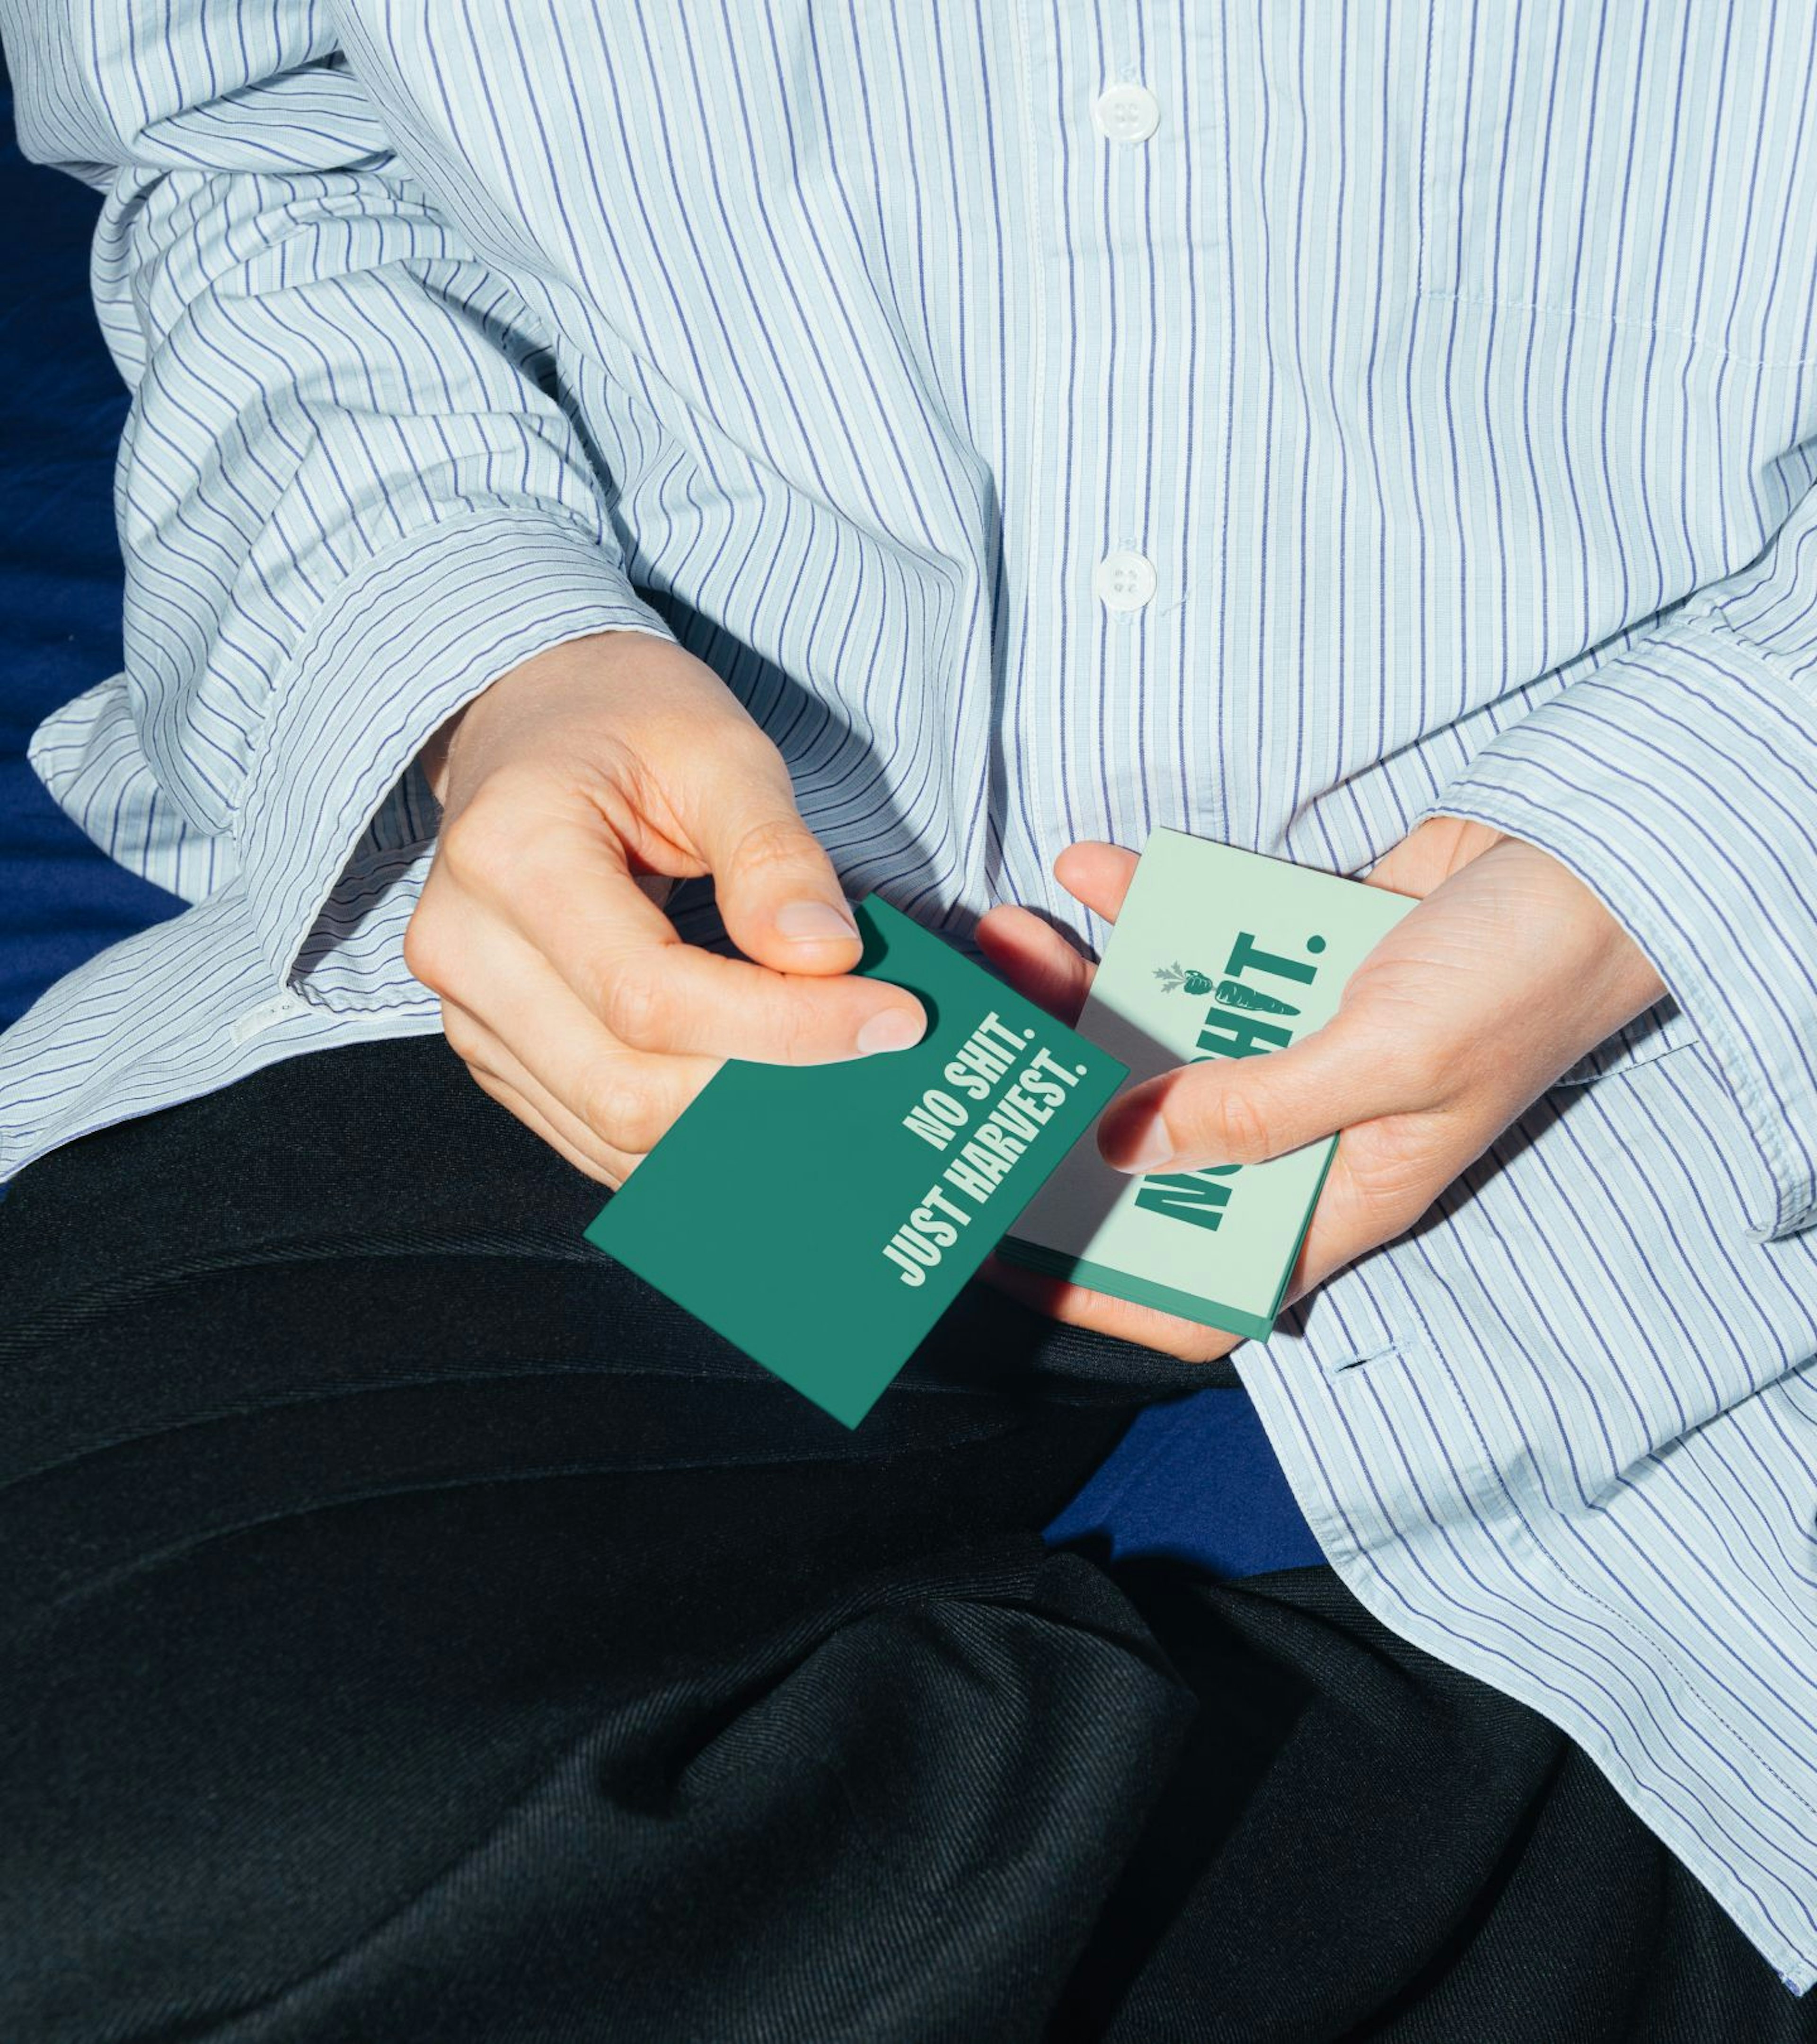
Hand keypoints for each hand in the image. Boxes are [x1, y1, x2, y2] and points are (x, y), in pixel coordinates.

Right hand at [404, 630, 925, 1182]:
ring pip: (613, 1130)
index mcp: (509, 855)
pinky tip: (763, 1093)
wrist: (536, 719)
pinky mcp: (498, 1052)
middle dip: (765, 1088)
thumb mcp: (719, 749)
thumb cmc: (626, 719)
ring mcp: (471, 1013)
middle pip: (627, 1086)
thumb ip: (774, 854)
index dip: (782, 1027)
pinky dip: (690, 1135)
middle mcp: (466, 949)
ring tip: (832, 1077)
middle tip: (873, 1051)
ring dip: (734, 1126)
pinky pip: (597, 1134)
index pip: (653, 995)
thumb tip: (827, 959)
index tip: (890, 1019)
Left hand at [973, 820, 1667, 1361]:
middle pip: (1153, 1144)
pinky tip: (1090, 867)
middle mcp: (1302, 1127)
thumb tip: (1122, 1143)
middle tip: (982, 1055)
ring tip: (1011, 939)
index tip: (1005, 1255)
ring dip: (1080, 988)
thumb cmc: (1523, 977)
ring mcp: (1293, 1039)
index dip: (1105, 1289)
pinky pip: (1195, 943)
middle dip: (1059, 1102)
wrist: (1595, 857)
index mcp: (1337, 1193)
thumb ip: (1254, 1107)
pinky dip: (1145, 906)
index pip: (1202, 1286)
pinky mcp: (1292, 957)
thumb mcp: (1390, 1061)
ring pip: (1158, 1034)